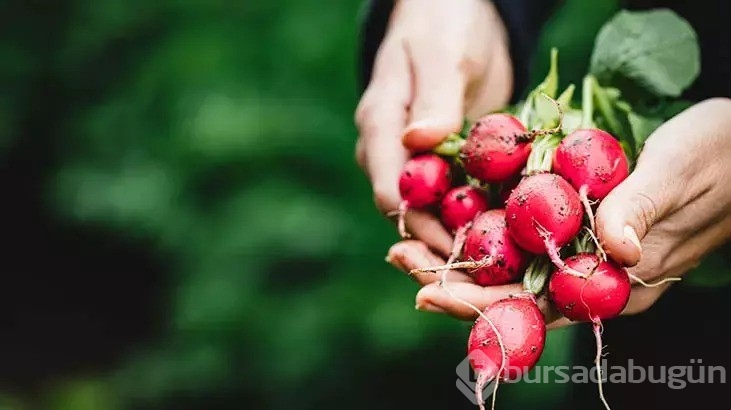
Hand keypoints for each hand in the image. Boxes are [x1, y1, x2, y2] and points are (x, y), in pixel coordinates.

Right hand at [355, 0, 513, 256]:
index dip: (421, 226)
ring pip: (436, 213)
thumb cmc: (444, 22)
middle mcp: (394, 154)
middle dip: (442, 248)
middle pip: (411, 215)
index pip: (392, 191)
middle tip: (484, 276)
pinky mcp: (448, 162)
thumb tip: (419, 142)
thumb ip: (433, 99)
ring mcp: (420, 161)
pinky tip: (512, 236)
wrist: (457, 13)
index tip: (457, 249)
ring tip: (502, 269)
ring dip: (464, 241)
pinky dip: (481, 217)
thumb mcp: (443, 54)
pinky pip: (461, 197)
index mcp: (382, 128)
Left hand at [387, 98, 730, 329]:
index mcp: (619, 282)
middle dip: (452, 283)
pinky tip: (450, 224)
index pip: (538, 305)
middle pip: (512, 292)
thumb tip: (615, 250)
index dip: (481, 304)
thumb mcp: (681, 173)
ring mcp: (586, 254)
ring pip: (512, 268)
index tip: (429, 294)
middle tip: (398, 261)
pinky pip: (524, 240)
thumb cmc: (718, 156)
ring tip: (405, 247)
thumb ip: (643, 210)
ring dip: (459, 260)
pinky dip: (484, 234)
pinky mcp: (580, 226)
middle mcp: (595, 277)